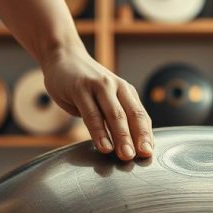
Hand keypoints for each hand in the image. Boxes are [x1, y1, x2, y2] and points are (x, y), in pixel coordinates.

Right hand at [40, 45, 153, 160]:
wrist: (63, 56)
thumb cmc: (85, 84)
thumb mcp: (104, 98)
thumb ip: (115, 117)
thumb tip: (129, 145)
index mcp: (125, 91)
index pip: (140, 116)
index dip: (146, 135)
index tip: (149, 153)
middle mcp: (116, 86)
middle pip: (131, 115)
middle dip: (138, 138)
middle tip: (141, 156)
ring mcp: (99, 86)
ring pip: (114, 114)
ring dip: (122, 136)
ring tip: (125, 155)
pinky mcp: (80, 88)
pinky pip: (92, 113)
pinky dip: (99, 132)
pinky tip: (103, 146)